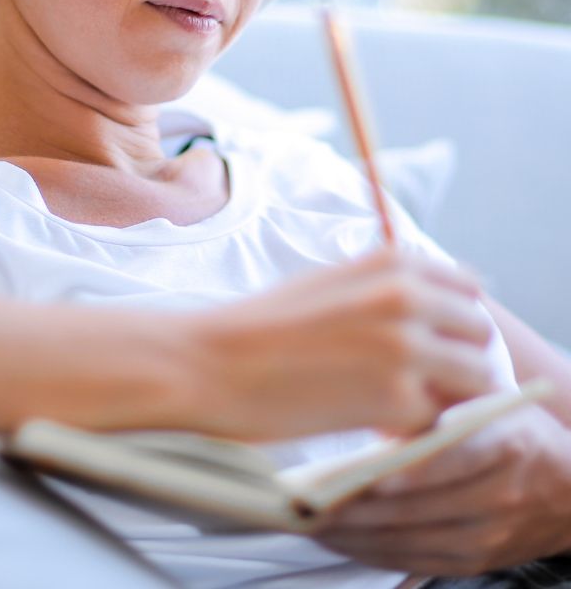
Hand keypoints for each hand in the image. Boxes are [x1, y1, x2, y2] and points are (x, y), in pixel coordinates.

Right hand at [187, 245, 494, 441]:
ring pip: (475, 379)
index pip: (467, 289)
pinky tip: (372, 424)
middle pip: (479, 333)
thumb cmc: (262, 325)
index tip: (432, 344)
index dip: (452, 322)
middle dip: (458, 361)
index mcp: (392, 262)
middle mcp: (409, 296)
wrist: (213, 363)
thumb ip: (386, 290)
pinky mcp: (397, 399)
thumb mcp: (331, 284)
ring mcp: (408, 347)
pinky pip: (437, 421)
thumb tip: (432, 314)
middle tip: (417, 383)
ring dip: (447, 397)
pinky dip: (414, 429)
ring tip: (398, 406)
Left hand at [312, 403, 570, 574]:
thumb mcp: (488, 398)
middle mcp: (498, 496)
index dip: (405, 472)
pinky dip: (371, 553)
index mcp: (504, 444)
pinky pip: (414, 564)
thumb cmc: (517, 431)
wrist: (570, 489)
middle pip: (416, 509)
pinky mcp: (475, 563)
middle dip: (354, 507)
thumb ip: (440, 397)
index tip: (360, 474)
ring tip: (306, 519)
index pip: (450, 460)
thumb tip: (373, 394)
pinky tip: (338, 539)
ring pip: (408, 542)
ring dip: (353, 534)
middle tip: (303, 497)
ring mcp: (487, 537)